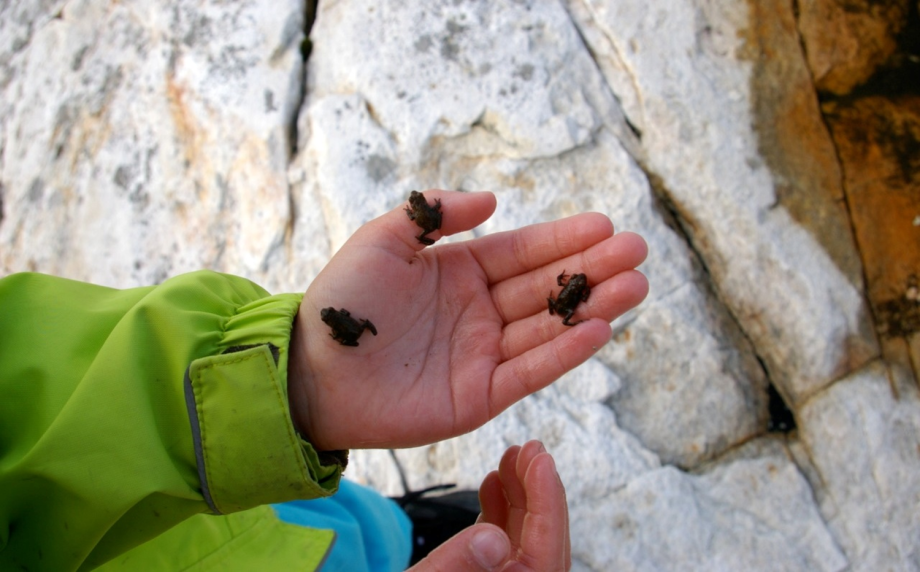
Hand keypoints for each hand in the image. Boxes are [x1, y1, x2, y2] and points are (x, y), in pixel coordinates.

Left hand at [288, 190, 647, 449]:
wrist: (310, 373)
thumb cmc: (342, 304)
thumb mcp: (382, 240)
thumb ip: (434, 214)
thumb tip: (493, 200)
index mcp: (460, 273)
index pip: (522, 253)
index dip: (563, 240)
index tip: (605, 226)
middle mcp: (479, 312)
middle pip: (546, 288)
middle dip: (593, 269)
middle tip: (638, 252)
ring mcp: (483, 355)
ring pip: (548, 327)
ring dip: (592, 308)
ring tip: (635, 287)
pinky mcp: (480, 396)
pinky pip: (529, 372)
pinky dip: (563, 353)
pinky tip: (598, 331)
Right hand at [410, 441, 570, 570]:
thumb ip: (456, 564)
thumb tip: (495, 537)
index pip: (546, 554)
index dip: (548, 501)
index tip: (540, 460)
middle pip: (545, 544)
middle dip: (539, 492)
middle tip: (530, 448)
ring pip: (525, 542)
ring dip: (520, 497)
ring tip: (509, 458)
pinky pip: (504, 549)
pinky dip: (500, 514)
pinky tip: (490, 485)